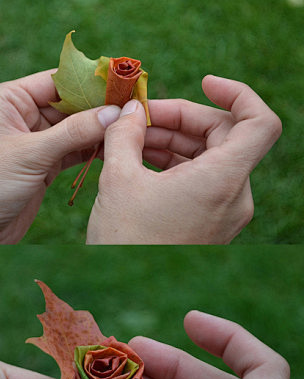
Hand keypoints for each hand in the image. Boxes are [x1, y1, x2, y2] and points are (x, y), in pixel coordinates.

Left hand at [0, 79, 117, 244]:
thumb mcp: (30, 154)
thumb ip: (73, 132)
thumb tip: (114, 111)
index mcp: (8, 100)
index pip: (56, 80)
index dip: (90, 81)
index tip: (124, 82)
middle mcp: (21, 115)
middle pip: (70, 103)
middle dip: (100, 107)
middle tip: (136, 107)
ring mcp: (32, 141)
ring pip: (75, 128)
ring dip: (100, 129)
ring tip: (132, 128)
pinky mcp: (41, 165)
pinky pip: (73, 150)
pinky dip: (92, 149)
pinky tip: (115, 148)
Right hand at [86, 78, 280, 244]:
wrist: (124, 295)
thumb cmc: (124, 242)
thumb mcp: (117, 178)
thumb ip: (127, 133)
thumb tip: (131, 110)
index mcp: (224, 180)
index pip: (260, 122)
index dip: (238, 93)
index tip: (203, 82)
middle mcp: (234, 195)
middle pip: (225, 134)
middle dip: (182, 117)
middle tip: (138, 116)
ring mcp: (225, 212)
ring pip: (209, 156)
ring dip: (172, 139)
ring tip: (126, 137)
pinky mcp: (210, 224)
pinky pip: (200, 179)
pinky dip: (173, 163)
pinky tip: (134, 159)